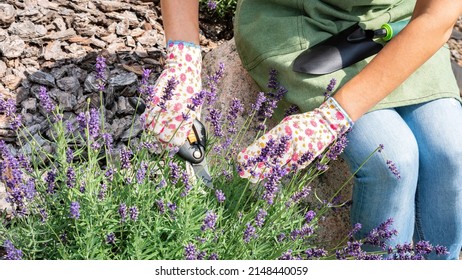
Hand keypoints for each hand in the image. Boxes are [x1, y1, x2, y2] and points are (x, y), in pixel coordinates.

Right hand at [142, 40, 201, 146]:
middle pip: (162, 137)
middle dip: (161, 138)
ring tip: (157, 126)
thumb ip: (190, 120)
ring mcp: (163, 107)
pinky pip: (146, 118)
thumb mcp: (196, 106)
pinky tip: (151, 119)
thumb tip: (185, 132)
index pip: (177, 141)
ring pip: (152, 129)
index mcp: (187, 117)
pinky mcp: (153, 101)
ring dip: (153, 130)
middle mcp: (175, 114)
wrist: (184, 67)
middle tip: (162, 135)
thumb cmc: (192, 86)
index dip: (172, 144)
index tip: (171, 143)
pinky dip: (147, 121)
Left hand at [237, 98, 352, 182]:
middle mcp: (289, 143)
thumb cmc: (302, 123)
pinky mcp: (304, 161)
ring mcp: (297, 153)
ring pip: (278, 168)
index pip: (262, 145)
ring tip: (253, 178)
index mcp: (282, 131)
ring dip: (265, 174)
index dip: (251, 154)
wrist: (327, 124)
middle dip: (255, 168)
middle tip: (244, 174)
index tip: (240, 160)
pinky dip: (280, 171)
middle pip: (268, 160)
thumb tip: (260, 150)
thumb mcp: (286, 124)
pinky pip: (289, 169)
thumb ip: (274, 136)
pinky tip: (271, 175)